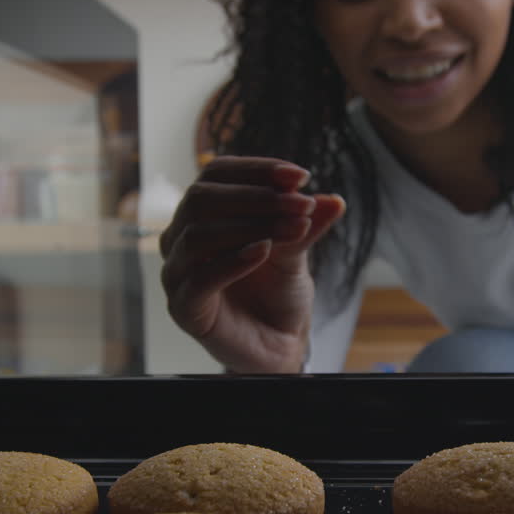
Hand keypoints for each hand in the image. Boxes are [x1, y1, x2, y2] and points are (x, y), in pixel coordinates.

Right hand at [160, 156, 345, 372]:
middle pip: (202, 199)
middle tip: (301, 204)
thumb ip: (307, 225)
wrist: (278, 343)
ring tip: (292, 227)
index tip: (300, 176)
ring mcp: (177, 274)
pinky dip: (232, 261)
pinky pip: (200, 279)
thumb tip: (335, 201)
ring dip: (250, 225)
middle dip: (257, 196)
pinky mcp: (184, 309)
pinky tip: (263, 251)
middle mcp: (181, 239)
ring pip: (199, 235)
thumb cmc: (278, 293)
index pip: (217, 174)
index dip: (256, 169)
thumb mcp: (296, 252)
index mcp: (203, 215)